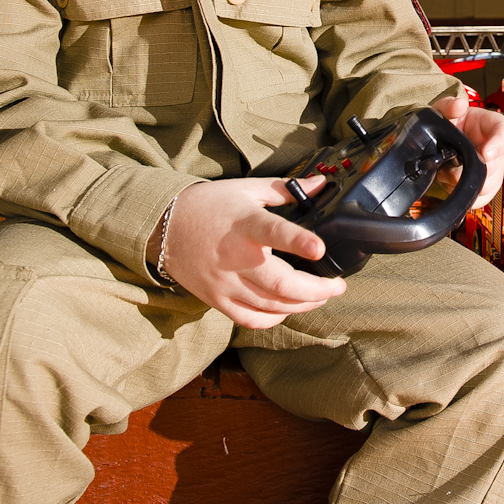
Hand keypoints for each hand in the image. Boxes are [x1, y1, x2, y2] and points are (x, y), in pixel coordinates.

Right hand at [154, 176, 346, 328]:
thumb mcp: (246, 189)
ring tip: (321, 296)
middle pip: (282, 284)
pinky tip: (288, 309)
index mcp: (245, 225)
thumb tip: (320, 184)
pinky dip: (274, 318)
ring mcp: (225, 283)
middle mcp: (236, 257)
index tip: (320, 249)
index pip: (274, 233)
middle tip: (338, 286)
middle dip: (317, 290)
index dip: (298, 242)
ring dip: (303, 305)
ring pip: (272, 306)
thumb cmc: (210, 205)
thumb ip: (285, 190)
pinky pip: (250, 319)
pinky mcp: (217, 299)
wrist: (165, 227)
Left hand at [432, 95, 503, 208]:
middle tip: (456, 170)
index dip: (499, 144)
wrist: (439, 140)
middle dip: (477, 171)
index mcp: (490, 124)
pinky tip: (454, 186)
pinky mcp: (483, 185)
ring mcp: (490, 167)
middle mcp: (494, 147)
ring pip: (491, 184)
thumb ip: (448, 105)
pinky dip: (468, 196)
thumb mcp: (444, 109)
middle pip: (497, 165)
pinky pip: (483, 198)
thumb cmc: (448, 122)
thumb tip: (459, 105)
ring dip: (470, 185)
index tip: (486, 153)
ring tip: (450, 175)